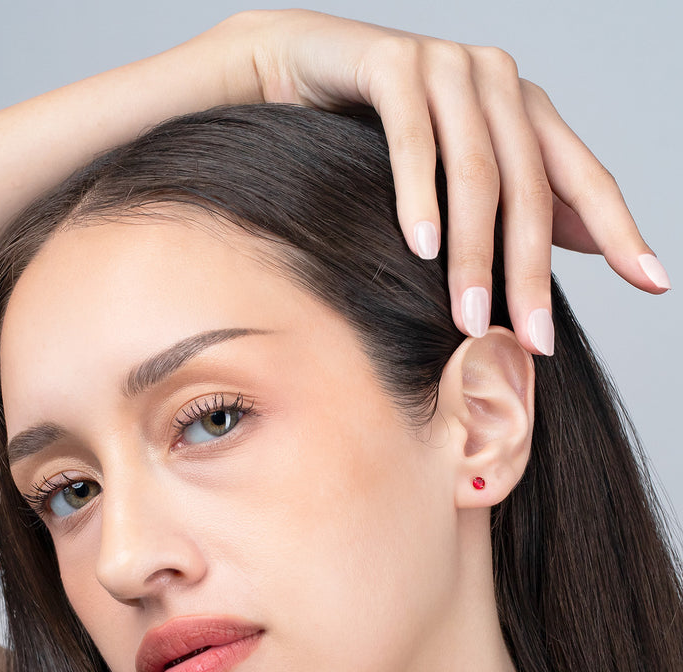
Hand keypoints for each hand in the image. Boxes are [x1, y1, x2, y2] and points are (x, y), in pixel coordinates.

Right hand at [215, 9, 670, 355]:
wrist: (292, 69)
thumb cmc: (366, 136)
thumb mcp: (449, 174)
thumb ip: (508, 202)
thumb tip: (572, 246)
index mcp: (522, 109)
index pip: (582, 176)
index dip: (619, 230)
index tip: (651, 283)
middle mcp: (496, 81)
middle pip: (529, 189)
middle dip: (529, 273)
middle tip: (529, 341)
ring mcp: (448, 66)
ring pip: (476, 173)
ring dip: (473, 253)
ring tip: (467, 316)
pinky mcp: (394, 63)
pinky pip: (414, 140)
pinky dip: (418, 197)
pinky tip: (421, 246)